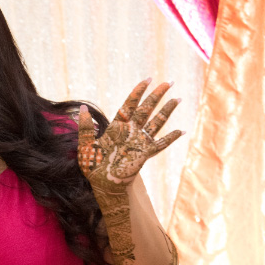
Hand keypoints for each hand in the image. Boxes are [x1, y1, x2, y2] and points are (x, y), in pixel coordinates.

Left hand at [77, 79, 181, 193]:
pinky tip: (181, 131)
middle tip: (169, 82)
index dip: (138, 92)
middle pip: (146, 109)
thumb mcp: (85, 145)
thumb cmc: (93, 166)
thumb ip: (85, 127)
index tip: (147, 80)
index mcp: (116, 127)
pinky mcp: (145, 153)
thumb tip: (82, 108)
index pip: (129, 105)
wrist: (102, 184)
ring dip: (167, 110)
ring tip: (177, 98)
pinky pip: (161, 144)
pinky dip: (171, 138)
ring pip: (156, 122)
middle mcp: (130, 131)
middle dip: (157, 95)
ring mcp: (139, 141)